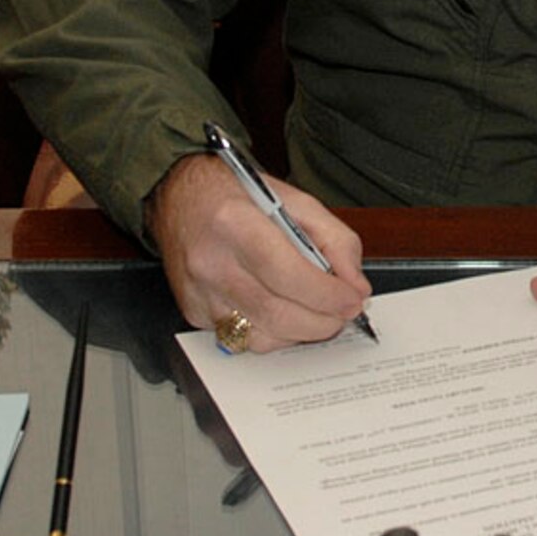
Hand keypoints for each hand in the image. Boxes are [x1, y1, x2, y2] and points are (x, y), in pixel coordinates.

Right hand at [146, 152, 371, 347]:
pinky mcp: (194, 313)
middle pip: (275, 314)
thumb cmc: (237, 196)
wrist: (181, 197)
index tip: (352, 299)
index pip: (287, 274)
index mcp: (235, 223)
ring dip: (300, 333)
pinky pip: (241, 340)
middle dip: (322, 322)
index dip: (326, 295)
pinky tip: (282, 312)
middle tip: (343, 312)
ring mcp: (198, 292)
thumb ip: (336, 240)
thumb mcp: (296, 201)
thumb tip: (355, 285)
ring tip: (317, 313)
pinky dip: (272, 333)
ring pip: (260, 337)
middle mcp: (210, 262)